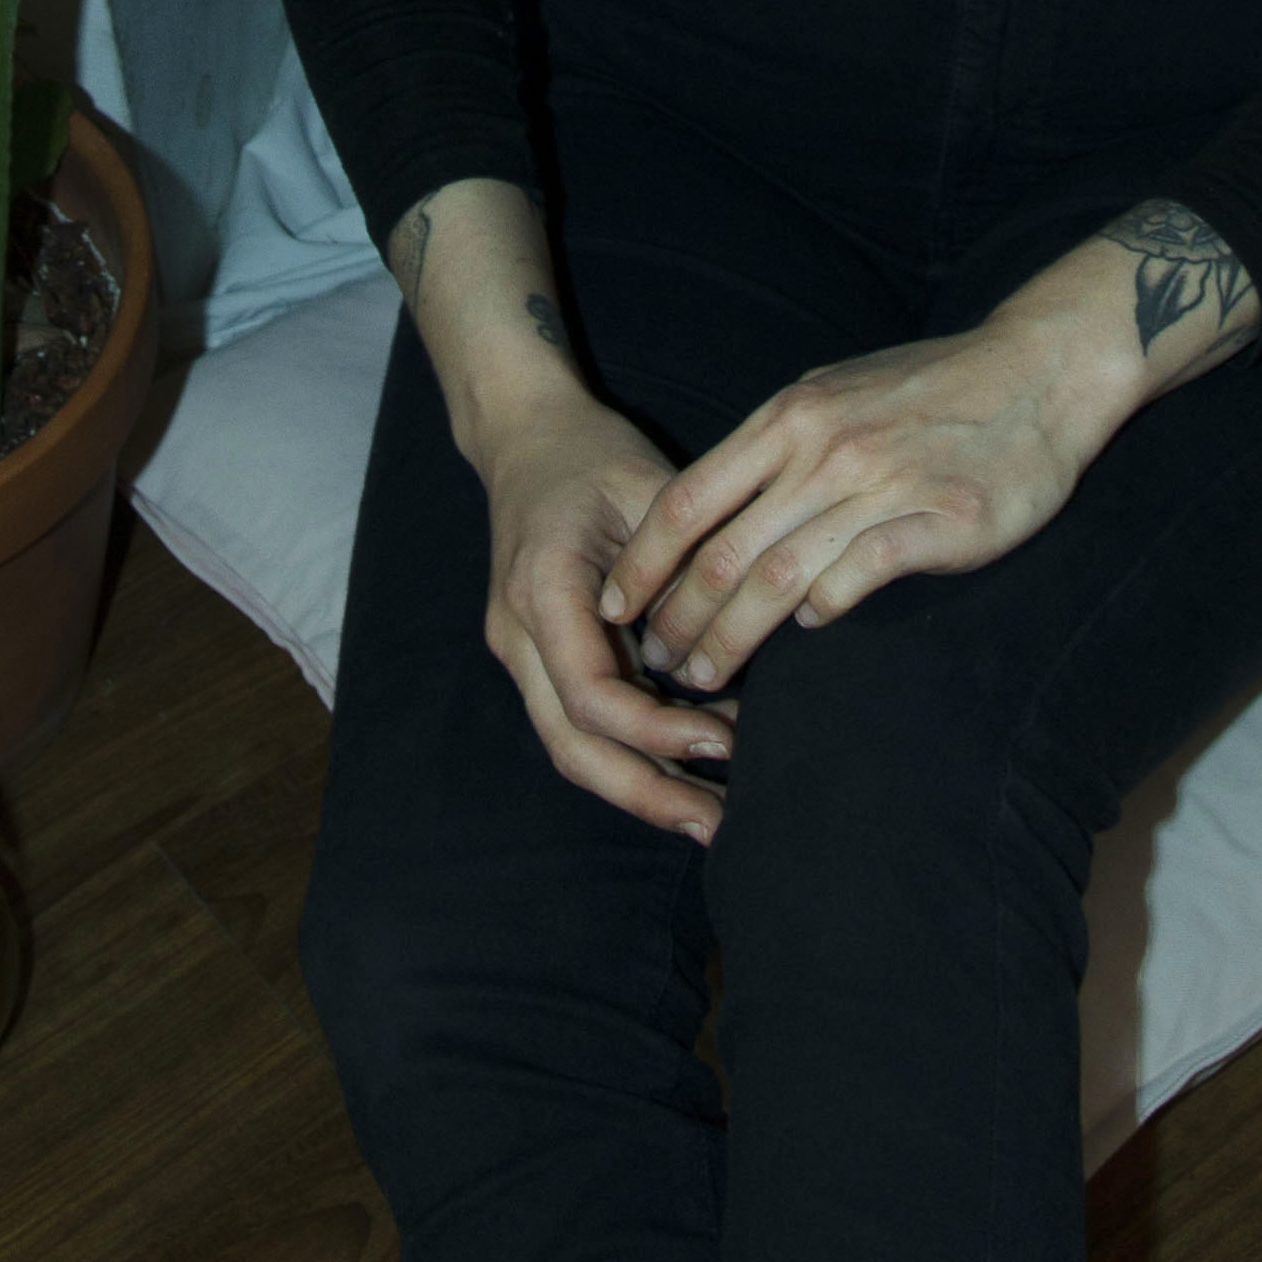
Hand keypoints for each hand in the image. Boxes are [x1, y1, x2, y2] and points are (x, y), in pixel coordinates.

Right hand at [476, 383, 740, 844]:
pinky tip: (686, 768)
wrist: (524, 436)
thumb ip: (685, 563)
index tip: (726, 739)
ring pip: (570, 748)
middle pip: (572, 745)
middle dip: (647, 792)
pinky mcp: (536, 658)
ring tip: (712, 816)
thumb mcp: (649, 488)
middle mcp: (517, 632)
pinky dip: (629, 754)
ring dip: (639, 787)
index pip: (590, 693)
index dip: (657, 729)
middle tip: (720, 825)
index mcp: (542, 587)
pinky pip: (577, 725)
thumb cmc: (593, 453)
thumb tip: (743, 638)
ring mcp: (519, 651)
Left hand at [596, 307, 1118, 696]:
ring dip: (734, 637)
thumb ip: (779, 449)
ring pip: (779, 578)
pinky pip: (861, 576)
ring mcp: (882, 484)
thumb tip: (724, 516)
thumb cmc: (929, 385)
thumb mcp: (835, 393)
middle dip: (679, 619)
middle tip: (658, 664)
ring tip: (707, 676)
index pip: (689, 497)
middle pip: (724, 552)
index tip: (615, 606)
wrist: (1037, 368)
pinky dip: (825, 607)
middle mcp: (825, 450)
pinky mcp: (940, 520)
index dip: (643, 560)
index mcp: (791, 417)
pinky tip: (811, 630)